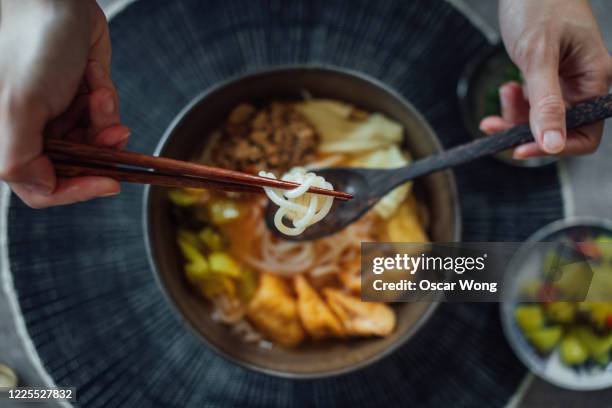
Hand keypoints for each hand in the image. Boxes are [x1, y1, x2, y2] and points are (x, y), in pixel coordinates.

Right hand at [0, 0, 128, 207]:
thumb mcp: (19, 106)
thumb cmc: (31, 44)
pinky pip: (104, 116)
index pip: (42, 188)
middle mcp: (30, 132)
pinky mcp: (79, 98)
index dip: (77, 190)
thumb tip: (44, 189)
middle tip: (114, 131)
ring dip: (105, 119)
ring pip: (95, 143)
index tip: (110, 182)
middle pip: (76, 166)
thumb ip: (20, 159)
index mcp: (7, 139)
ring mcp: (56, 115)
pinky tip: (95, 76)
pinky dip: (105, 99)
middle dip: (99, 147)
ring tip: (99, 92)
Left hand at [480, 0, 611, 158]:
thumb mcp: (538, 56)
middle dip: (526, 132)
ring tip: (502, 98)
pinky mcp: (547, 77)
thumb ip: (545, 102)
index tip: (520, 149)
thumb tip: (552, 145)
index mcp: (595, 79)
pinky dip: (515, 104)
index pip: (585, 133)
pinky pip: (533, 104)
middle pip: (559, 129)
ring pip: (541, 119)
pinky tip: (507, 89)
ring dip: (516, 118)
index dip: (554, 147)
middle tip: (495, 127)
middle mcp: (583, 84)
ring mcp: (565, 81)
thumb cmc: (539, 5)